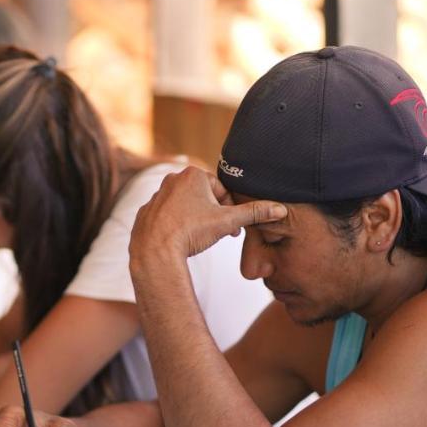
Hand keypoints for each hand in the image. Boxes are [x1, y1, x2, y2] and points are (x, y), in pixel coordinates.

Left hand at [130, 166, 286, 268]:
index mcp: (193, 175)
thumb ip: (254, 213)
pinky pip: (166, 218)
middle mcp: (171, 180)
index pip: (221, 190)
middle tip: (219, 233)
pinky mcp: (145, 212)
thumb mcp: (227, 221)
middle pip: (203, 197)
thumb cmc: (191, 232)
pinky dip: (175, 227)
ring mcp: (156, 195)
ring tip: (199, 238)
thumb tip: (280, 209)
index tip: (232, 227)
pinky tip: (180, 241)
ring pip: (184, 207)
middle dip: (214, 215)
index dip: (230, 210)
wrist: (155, 251)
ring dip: (195, 220)